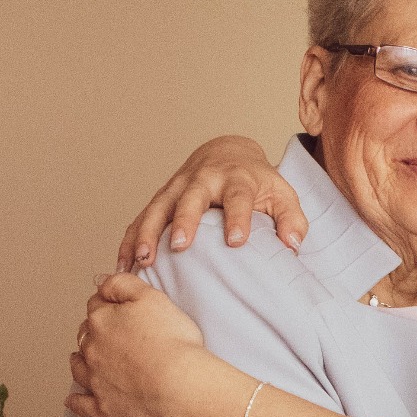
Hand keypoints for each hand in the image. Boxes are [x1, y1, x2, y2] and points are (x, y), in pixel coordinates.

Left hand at [66, 271, 209, 416]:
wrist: (181, 385)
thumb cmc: (172, 341)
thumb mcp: (151, 297)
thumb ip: (122, 284)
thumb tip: (101, 282)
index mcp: (102, 320)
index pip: (96, 305)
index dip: (106, 303)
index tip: (115, 306)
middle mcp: (92, 349)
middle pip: (86, 335)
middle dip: (94, 331)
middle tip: (109, 333)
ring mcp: (96, 380)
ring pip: (79, 366)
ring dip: (80, 361)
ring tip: (84, 360)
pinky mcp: (104, 406)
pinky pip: (82, 405)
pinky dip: (76, 401)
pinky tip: (72, 400)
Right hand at [117, 137, 308, 270]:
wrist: (228, 153)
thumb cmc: (258, 183)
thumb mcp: (282, 195)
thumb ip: (291, 219)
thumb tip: (292, 244)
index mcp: (237, 179)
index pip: (238, 196)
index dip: (237, 217)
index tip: (237, 241)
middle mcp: (204, 180)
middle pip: (192, 198)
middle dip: (185, 221)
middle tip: (181, 246)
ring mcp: (178, 187)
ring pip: (159, 207)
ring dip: (149, 232)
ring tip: (143, 260)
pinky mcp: (162, 198)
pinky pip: (142, 218)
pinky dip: (131, 239)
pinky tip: (124, 263)